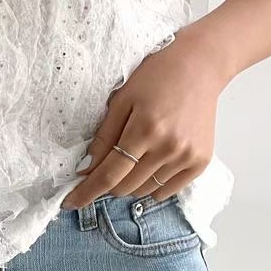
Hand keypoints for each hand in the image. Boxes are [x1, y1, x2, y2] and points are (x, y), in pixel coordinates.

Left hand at [60, 32, 228, 209]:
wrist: (199, 67)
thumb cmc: (156, 76)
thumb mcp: (121, 100)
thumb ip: (104, 137)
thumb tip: (85, 169)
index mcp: (145, 129)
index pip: (109, 174)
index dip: (87, 191)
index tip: (70, 203)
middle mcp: (168, 147)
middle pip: (126, 186)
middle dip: (108, 183)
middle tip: (105, 167)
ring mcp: (187, 157)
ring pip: (145, 191)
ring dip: (130, 183)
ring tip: (133, 157)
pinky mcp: (201, 162)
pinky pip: (167, 191)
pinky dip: (152, 185)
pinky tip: (151, 163)